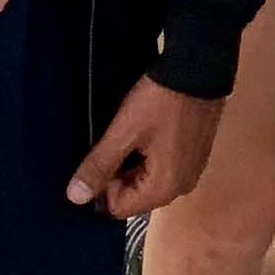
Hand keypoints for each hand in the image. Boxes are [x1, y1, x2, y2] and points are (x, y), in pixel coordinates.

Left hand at [65, 75, 222, 217]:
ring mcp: (191, 169)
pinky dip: (148, 152)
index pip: (119, 207)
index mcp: (165, 189)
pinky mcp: (194, 152)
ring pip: (147, 178)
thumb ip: (99, 165)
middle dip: (117, 172)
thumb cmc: (159, 102)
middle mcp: (181, 187)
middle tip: (110, 140)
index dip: (102, 184)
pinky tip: (143, 128)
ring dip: (132, 160)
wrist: (199, 67)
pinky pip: (162, 164)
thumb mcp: (124, 132)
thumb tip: (75, 198)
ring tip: (125, 132)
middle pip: (135, 194)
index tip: (99, 153)